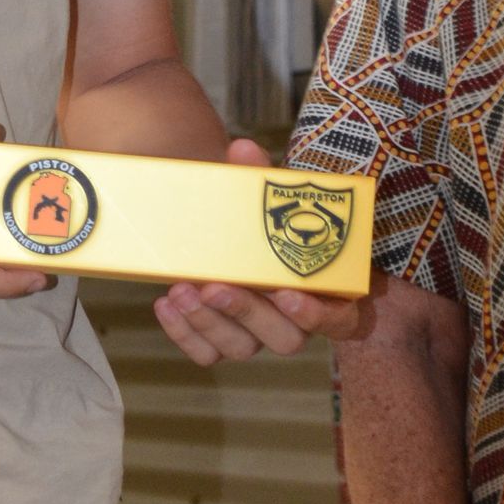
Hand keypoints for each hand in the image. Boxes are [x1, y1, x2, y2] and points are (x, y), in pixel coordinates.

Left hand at [151, 137, 369, 365]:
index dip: (317, 314)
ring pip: (242, 349)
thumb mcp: (266, 196)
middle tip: (213, 286)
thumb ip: (260, 176)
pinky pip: (208, 354)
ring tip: (180, 290)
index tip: (285, 293)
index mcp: (325, 289)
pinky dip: (185, 335)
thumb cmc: (262, 217)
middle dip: (246, 313)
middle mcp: (295, 319)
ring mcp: (258, 333)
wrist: (230, 228)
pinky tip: (165, 304)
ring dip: (209, 323)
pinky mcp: (224, 339)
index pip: (338, 320)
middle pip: (285, 339)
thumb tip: (243, 149)